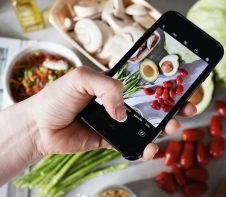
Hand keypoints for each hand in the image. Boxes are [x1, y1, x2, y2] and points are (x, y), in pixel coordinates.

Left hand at [29, 67, 195, 159]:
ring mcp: (113, 122)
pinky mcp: (108, 140)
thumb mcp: (81, 78)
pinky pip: (130, 143)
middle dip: (171, 107)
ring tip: (172, 128)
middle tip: (186, 110)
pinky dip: (143, 146)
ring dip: (162, 127)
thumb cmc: (56, 97)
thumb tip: (123, 113)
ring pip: (144, 125)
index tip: (180, 88)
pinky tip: (150, 147)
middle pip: (149, 105)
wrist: (39, 126)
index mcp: (112, 84)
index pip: (143, 82)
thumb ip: (108, 88)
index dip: (163, 85)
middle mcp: (116, 102)